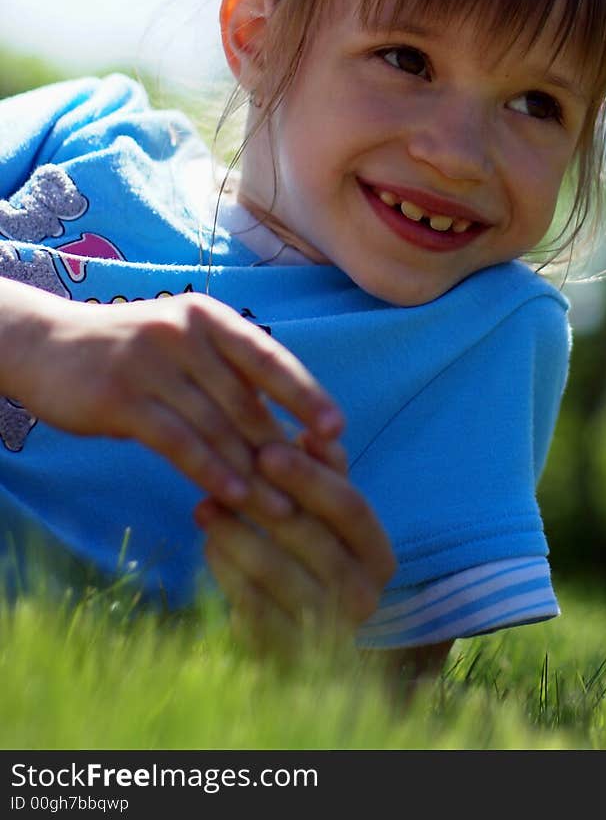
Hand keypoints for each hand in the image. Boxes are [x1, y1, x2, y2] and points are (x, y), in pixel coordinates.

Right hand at [2, 281, 342, 516]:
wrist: (46, 345)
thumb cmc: (126, 352)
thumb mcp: (180, 343)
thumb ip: (225, 371)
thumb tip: (284, 415)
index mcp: (209, 318)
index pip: (268, 357)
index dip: (306, 394)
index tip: (337, 429)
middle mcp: (186, 332)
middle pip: (247, 399)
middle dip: (285, 446)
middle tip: (319, 487)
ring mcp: (153, 363)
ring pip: (218, 425)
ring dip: (255, 471)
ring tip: (285, 509)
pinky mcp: (123, 398)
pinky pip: (179, 441)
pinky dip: (212, 472)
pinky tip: (235, 498)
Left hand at [194, 435, 396, 655]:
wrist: (302, 638)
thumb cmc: (314, 554)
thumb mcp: (327, 512)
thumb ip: (326, 470)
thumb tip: (311, 431)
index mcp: (379, 556)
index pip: (350, 507)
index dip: (310, 477)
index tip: (266, 450)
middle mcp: (363, 596)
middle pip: (309, 537)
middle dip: (260, 501)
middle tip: (221, 474)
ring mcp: (326, 631)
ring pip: (273, 570)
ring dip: (234, 533)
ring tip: (204, 505)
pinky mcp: (286, 653)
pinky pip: (249, 603)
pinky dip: (225, 568)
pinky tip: (208, 543)